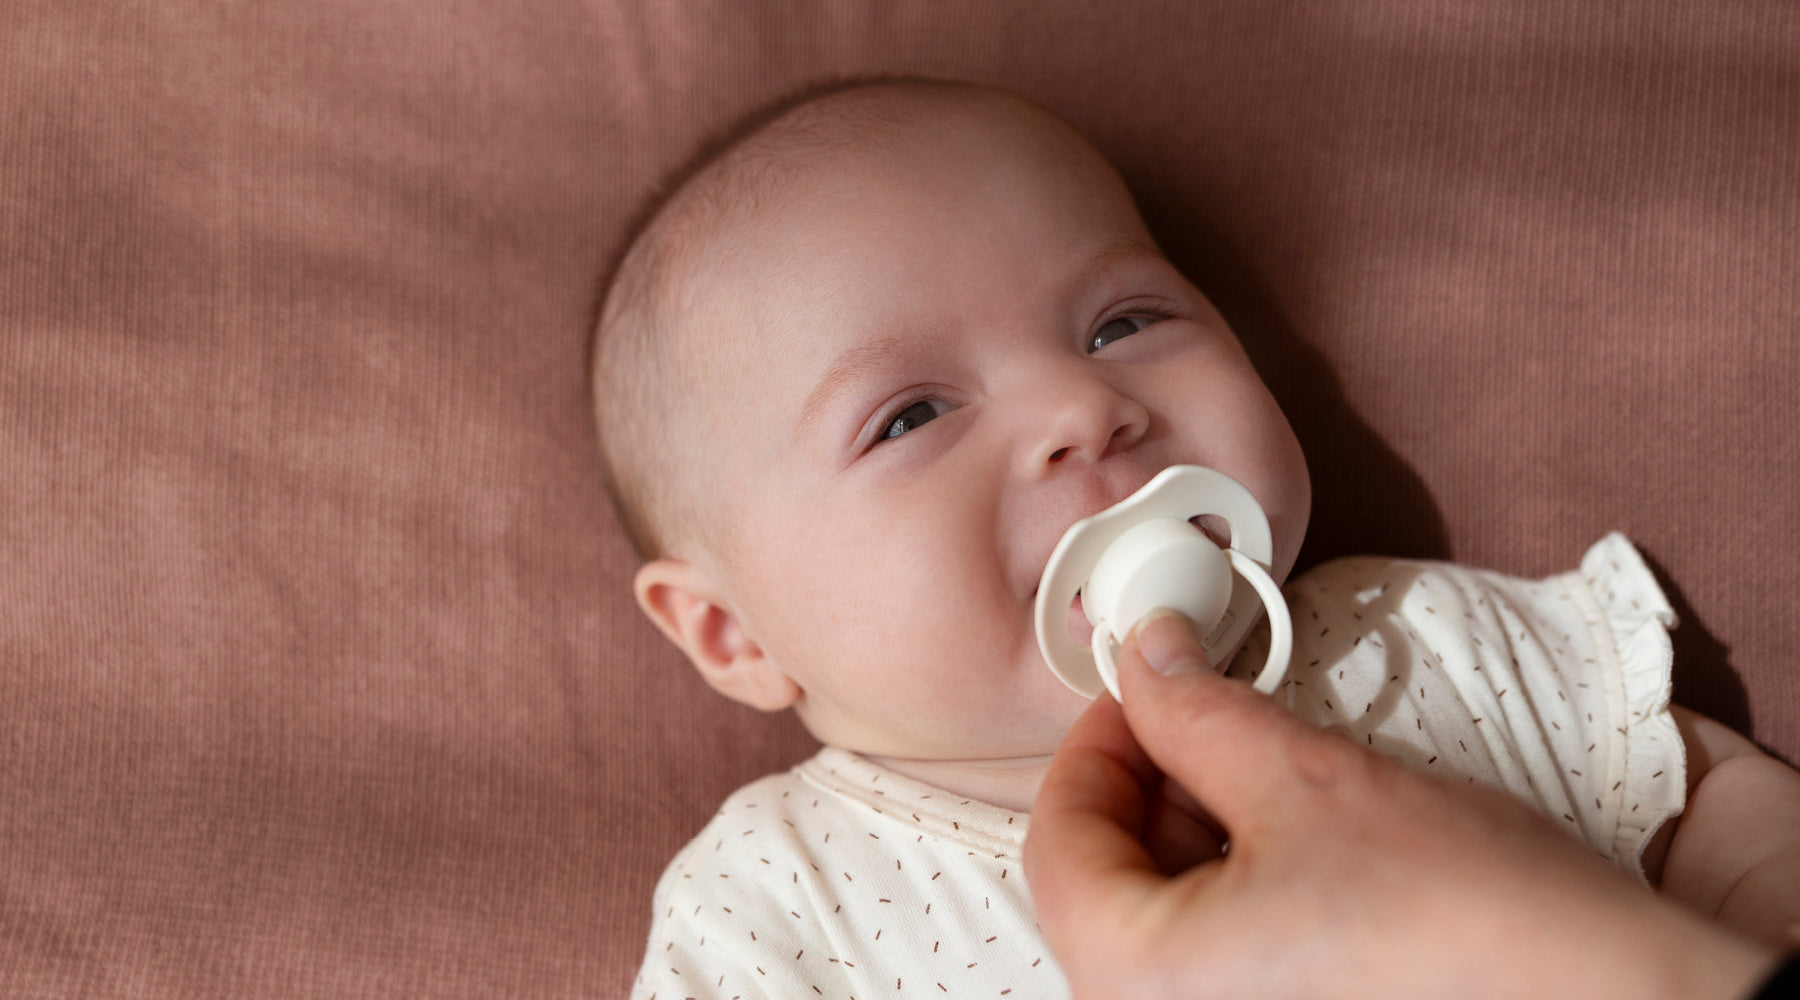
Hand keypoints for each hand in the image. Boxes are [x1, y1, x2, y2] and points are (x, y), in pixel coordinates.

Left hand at [1024, 611, 1779, 999]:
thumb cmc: (1464, 917)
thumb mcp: (1306, 782)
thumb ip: (1196, 713)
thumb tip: (1142, 651)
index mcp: (1133, 981)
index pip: (1060, 837)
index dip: (1099, 737)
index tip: (1148, 680)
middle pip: (1106, 880)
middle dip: (1156, 780)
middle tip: (1216, 709)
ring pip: (1164, 915)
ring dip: (1201, 827)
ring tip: (1279, 771)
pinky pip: (1220, 954)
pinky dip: (1239, 882)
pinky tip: (1306, 840)